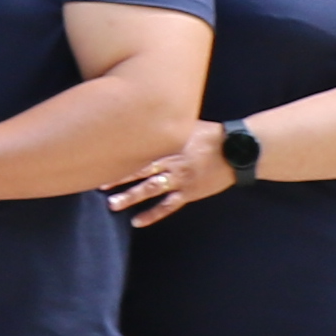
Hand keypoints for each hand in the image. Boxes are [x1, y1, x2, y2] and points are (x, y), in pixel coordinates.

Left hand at [108, 119, 232, 227]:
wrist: (238, 151)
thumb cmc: (211, 134)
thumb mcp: (185, 124)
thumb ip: (165, 126)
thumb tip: (142, 114)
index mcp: (168, 144)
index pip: (138, 150)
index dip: (119, 155)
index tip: (99, 158)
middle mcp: (171, 162)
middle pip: (140, 170)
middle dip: (119, 178)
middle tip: (97, 184)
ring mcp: (180, 179)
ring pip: (151, 190)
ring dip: (131, 197)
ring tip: (112, 205)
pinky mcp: (189, 193)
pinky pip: (168, 206)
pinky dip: (152, 214)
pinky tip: (137, 221)